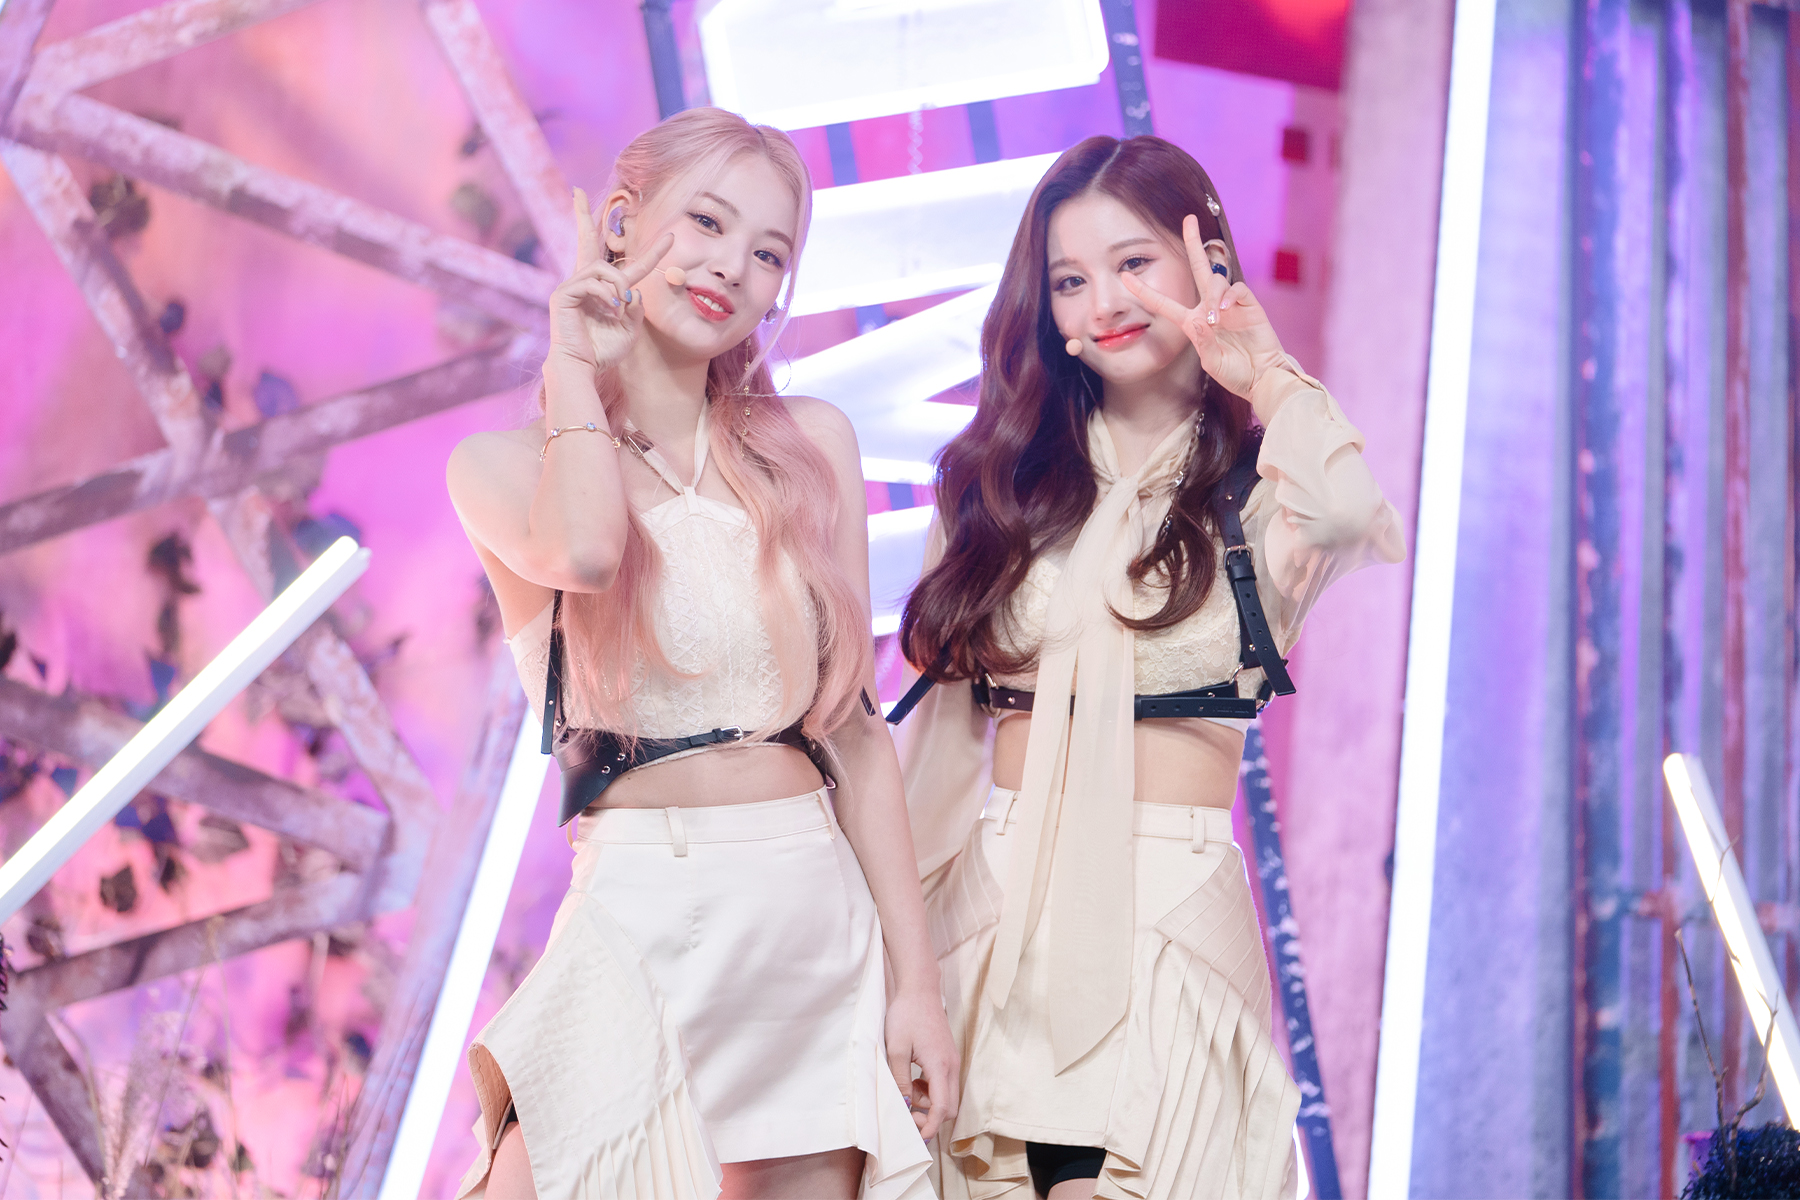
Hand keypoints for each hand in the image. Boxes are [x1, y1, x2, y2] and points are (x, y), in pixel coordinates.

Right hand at [547, 188, 673, 371]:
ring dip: (618, 285)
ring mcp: (570, 286)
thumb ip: (635, 308)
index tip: (671, 237)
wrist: (582, 368)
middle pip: (586, 239)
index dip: (652, 252)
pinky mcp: (563, 294)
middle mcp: (584, 281)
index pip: (629, 264)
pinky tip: (610, 310)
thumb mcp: (629, 329)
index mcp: (603, 289)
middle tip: (576, 190)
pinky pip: (592, 282)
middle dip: (580, 214)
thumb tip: (633, 289)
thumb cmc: (603, 352)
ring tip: (619, 306)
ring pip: (603, 268)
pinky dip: (606, 295)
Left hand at [884, 987, 959, 1141]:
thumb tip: (904, 1104)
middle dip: (930, 1118)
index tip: (917, 1138)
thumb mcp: (896, 1048)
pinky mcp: (947, 1056)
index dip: (930, 1127)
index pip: (942, 1108)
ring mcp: (952, 1061)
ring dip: (928, 1103)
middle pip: (949, 1107)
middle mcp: (951, 1066)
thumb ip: (901, 1079)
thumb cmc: (906, 1014)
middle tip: (907, 1116)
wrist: (920, 989)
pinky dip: (930, 1090)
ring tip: (906, 1092)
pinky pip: (943, 1084)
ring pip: (947, 1096)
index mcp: (940, 1066)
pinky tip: (913, 1080)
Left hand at [1121, 214, 1286, 398]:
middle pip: (1199, 268)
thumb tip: (1202, 320)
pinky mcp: (1250, 305)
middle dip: (1194, 243)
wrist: (1262, 378)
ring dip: (1214, 297)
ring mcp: (1230, 305)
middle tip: (1189, 220)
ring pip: (1216, 282)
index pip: (1164, 303)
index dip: (1144, 291)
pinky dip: (1229, 297)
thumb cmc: (1235, 373)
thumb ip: (1204, 343)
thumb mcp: (1212, 363)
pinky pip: (1236, 289)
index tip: (1124, 277)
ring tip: (1217, 320)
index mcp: (1193, 323)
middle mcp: (1210, 308)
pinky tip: (1225, 311)